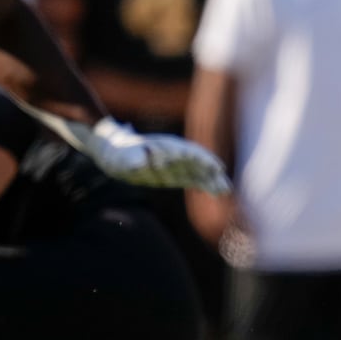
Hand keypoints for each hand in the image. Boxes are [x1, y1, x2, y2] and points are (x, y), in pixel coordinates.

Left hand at [82, 118, 232, 193]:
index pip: (189, 152)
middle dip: (212, 174)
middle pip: (198, 163)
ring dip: (212, 181)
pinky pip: (194, 180)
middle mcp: (175, 155)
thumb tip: (141, 164)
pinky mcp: (175, 175)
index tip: (217, 168)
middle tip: (225, 186)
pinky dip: (206, 185)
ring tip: (225, 191)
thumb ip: (133, 158)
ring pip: (199, 172)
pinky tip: (217, 193)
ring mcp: (177, 165)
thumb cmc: (119, 151)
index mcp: (166, 146)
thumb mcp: (122, 155)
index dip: (203, 160)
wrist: (114, 154)